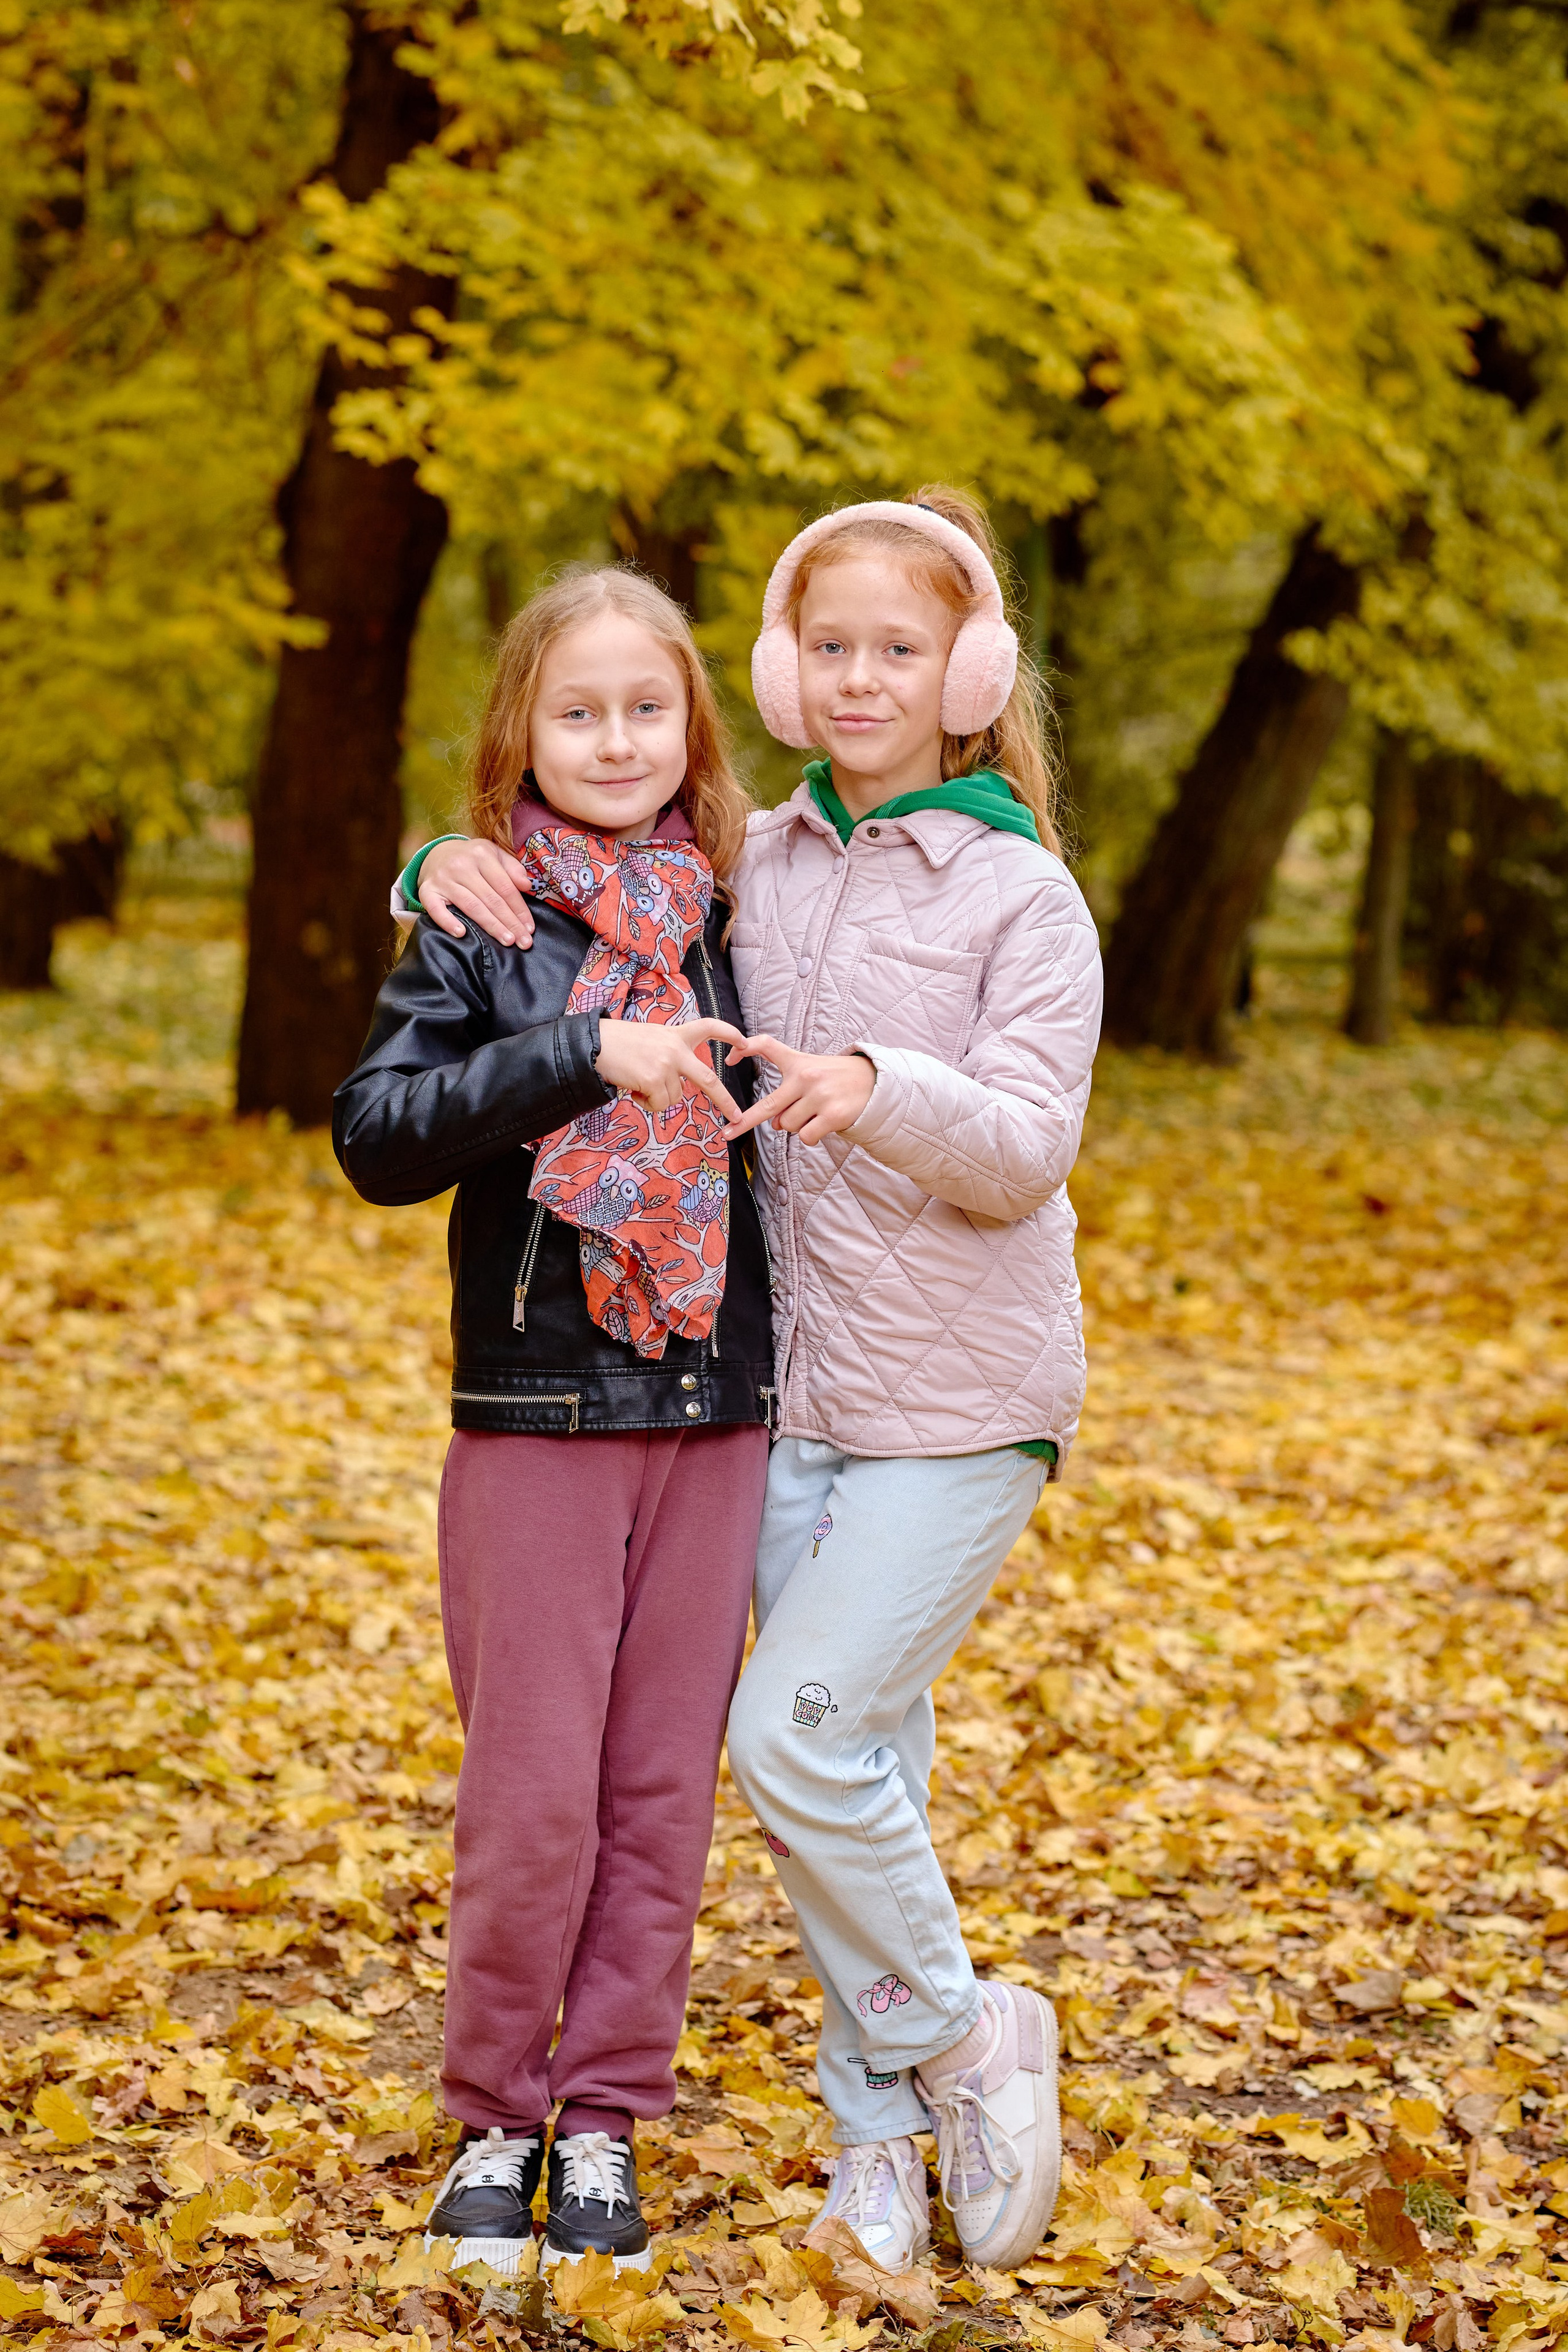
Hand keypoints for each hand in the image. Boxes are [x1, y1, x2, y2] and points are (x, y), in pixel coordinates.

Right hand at [419, 836, 535, 946]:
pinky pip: (436, 909)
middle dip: (510, 922)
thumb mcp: (494, 855)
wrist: (437, 853)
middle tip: (523, 942)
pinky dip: (447, 922)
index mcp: (481, 854)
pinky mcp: (427, 890)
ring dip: (491, 926)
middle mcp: (461, 865)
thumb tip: (527, 886)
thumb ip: (513, 868)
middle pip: (491, 899)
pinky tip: (461, 933)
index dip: (519, 909)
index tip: (529, 928)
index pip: (505, 887)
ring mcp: (443, 879)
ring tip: (506, 941)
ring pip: (471, 906)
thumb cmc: (473, 859)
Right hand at [595, 1018, 746, 1120]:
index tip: (745, 1042)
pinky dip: (646, 1103)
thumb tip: (680, 1083)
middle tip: (736, 1115)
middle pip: (708, 1079)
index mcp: (676, 1035)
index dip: (729, 1034)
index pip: (709, 1027)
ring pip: (675, 1097)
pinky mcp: (653, 1080)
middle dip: (724, 1100)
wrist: (594, 1044)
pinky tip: (633, 1089)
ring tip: (638, 1083)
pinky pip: (659, 1105)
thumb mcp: (651, 1038)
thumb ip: (670, 1053)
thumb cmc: (618, 1043)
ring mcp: (666, 1065)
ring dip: (657, 1097)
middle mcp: (675, 1049)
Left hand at [722, 1036, 875, 1143]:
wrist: (873, 1082)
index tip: (728, 1058)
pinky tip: (822, 1124)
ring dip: (795, 1126)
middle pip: (768, 1105)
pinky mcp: (833, 1115)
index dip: (745, 1049)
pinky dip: (810, 1135)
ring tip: (813, 1113)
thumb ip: (788, 1092)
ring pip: (788, 1125)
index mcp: (797, 1062)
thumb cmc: (835, 1078)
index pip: (767, 1046)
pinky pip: (806, 1136)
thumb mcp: (810, 1068)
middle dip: (745, 1121)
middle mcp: (806, 1077)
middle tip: (728, 1134)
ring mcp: (819, 1096)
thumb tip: (774, 1122)